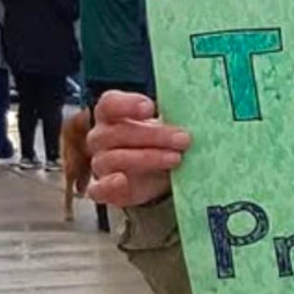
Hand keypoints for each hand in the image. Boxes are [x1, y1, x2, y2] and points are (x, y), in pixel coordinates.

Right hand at [85, 91, 190, 208]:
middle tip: (183, 138)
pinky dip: (109, 184)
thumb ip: (172, 118)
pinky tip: (122, 180)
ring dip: (148, 158)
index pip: (109, 104)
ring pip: (115, 158)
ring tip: (176, 158)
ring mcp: (101, 163)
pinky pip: (99, 188)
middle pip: (118, 132)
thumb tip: (194, 114)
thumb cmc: (157, 142)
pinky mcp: (105, 189)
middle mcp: (101, 138)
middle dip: (153, 135)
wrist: (157, 173)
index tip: (150, 108)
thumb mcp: (166, 127)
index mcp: (111, 115)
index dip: (127, 104)